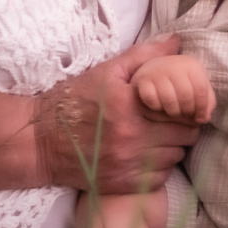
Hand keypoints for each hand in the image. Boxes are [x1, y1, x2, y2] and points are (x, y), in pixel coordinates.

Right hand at [33, 37, 200, 195]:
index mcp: (130, 107)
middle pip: (186, 137)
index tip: (179, 103)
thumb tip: (177, 42)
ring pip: (175, 158)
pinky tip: (144, 154)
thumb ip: (144, 55)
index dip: (187, 106)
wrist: (40, 141)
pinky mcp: (123, 185)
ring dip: (172, 147)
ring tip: (157, 136)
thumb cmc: (74, 101)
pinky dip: (158, 166)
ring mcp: (129, 165)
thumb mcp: (106, 72)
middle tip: (170, 119)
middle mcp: (132, 139)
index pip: (184, 111)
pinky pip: (160, 177)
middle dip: (183, 126)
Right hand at [131, 53, 217, 124]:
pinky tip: (159, 105)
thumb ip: (207, 101)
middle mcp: (174, 65)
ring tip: (174, 112)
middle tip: (185, 114)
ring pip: (169, 100)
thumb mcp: (197, 87)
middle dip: (187, 111)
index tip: (200, 118)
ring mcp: (157, 71)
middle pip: (185, 96)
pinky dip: (156, 107)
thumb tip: (204, 117)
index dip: (202, 108)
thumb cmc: (181, 83)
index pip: (201, 89)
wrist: (154, 69)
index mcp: (191, 65)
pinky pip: (152, 101)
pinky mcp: (142, 80)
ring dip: (173, 112)